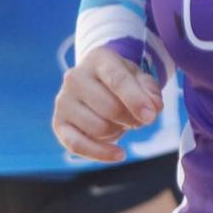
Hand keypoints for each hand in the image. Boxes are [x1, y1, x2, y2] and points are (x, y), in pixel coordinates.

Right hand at [53, 47, 162, 162]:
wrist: (96, 85)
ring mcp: (63, 100)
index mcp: (98, 59)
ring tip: (119, 122)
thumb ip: (150, 91)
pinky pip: (78, 145)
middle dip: (131, 118)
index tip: (151, 116)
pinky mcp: (58, 123)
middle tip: (136, 118)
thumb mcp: (140, 79)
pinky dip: (101, 153)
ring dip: (117, 131)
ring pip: (99, 128)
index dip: (136, 100)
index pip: (117, 80)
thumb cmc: (121, 82)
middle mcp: (75, 77)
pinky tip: (119, 154)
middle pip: (110, 108)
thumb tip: (153, 108)